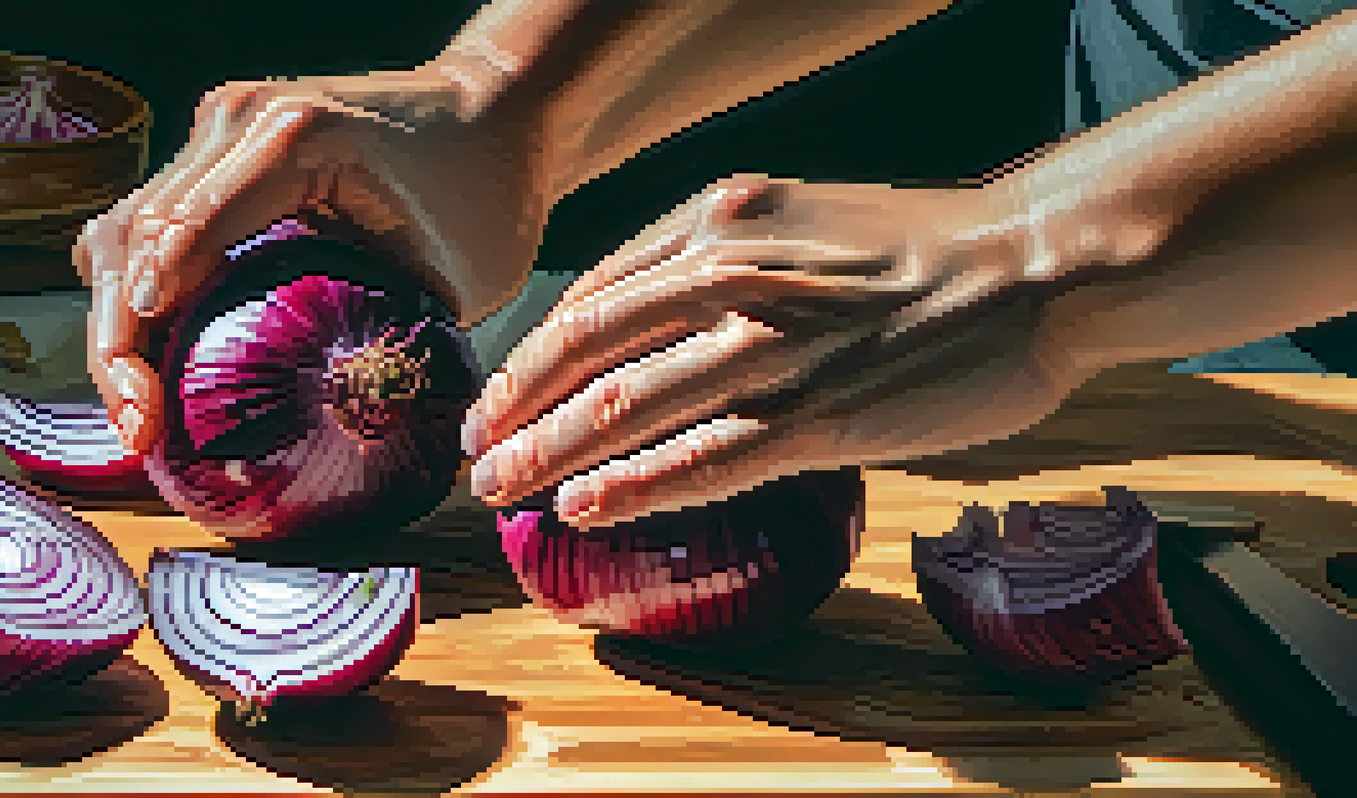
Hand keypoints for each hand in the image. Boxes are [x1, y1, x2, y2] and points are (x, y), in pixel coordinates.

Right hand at [76, 65, 541, 454]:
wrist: (499, 120)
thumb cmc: (487, 198)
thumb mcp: (457, 278)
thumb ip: (392, 344)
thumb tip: (339, 442)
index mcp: (294, 140)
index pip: (186, 230)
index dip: (147, 320)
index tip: (147, 400)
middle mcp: (239, 122)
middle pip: (133, 235)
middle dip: (116, 340)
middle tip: (139, 426)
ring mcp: (222, 133)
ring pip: (123, 230)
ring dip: (114, 322)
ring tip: (135, 410)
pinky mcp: (221, 155)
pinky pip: (152, 226)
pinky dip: (137, 294)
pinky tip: (151, 364)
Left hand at [462, 174, 1178, 529]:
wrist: (1033, 268)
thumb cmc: (918, 253)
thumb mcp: (798, 222)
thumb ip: (718, 261)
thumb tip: (642, 326)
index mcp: (723, 221)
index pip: (594, 298)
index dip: (531, 356)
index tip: (499, 399)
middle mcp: (734, 274)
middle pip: (588, 349)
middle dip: (516, 410)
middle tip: (474, 454)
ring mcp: (776, 347)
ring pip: (630, 407)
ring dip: (551, 454)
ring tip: (501, 490)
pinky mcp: (822, 415)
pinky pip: (706, 458)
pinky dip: (635, 486)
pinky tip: (584, 508)